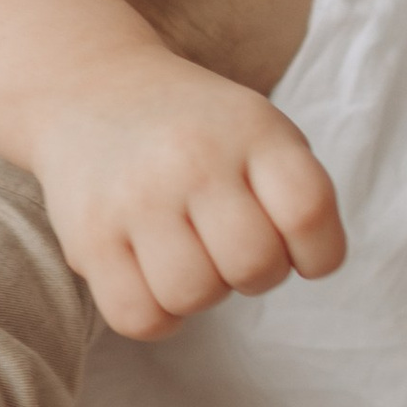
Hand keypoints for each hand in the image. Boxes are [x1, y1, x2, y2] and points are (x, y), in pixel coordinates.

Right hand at [31, 53, 343, 342]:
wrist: (89, 87)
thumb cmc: (195, 129)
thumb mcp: (259, 128)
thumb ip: (297, 192)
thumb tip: (307, 265)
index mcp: (252, 128)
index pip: (309, 213)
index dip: (318, 253)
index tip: (296, 248)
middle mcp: (193, 157)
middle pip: (254, 266)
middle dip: (255, 275)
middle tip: (230, 247)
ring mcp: (136, 197)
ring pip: (194, 297)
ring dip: (201, 293)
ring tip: (187, 255)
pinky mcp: (89, 236)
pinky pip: (141, 319)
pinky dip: (156, 314)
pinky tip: (152, 276)